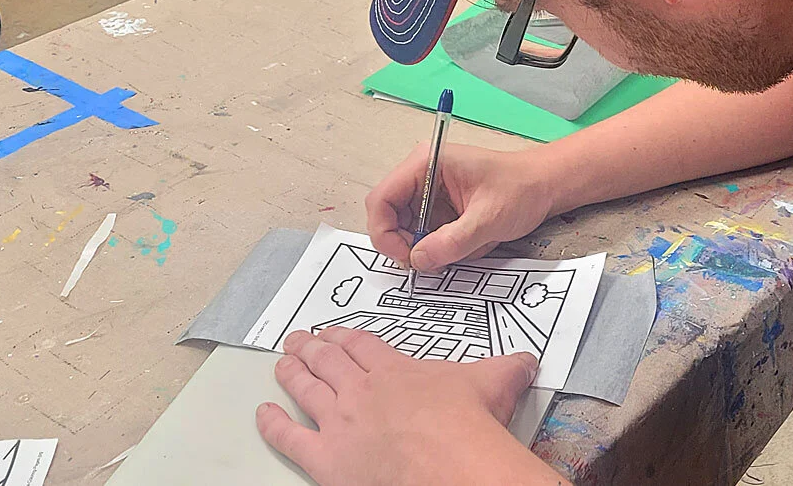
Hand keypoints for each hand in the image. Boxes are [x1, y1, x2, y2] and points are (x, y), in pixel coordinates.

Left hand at [256, 328, 550, 485]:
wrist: (452, 462)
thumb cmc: (470, 423)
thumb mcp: (496, 382)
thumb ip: (509, 367)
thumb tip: (529, 360)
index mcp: (395, 369)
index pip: (361, 345)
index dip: (343, 336)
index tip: (331, 331)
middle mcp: (361, 389)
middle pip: (328, 361)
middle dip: (311, 347)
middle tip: (298, 339)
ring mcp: (340, 422)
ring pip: (306, 389)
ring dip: (291, 373)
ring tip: (280, 362)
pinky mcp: (326, 458)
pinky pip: (289, 438)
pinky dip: (272, 425)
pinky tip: (263, 414)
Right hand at [366, 144, 554, 270]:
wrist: (545, 186)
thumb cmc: (521, 187)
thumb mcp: (488, 218)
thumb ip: (452, 241)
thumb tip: (418, 260)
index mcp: (426, 163)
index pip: (381, 199)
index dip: (384, 232)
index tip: (406, 257)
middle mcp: (421, 175)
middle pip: (389, 218)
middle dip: (408, 244)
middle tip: (432, 262)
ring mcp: (429, 193)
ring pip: (407, 231)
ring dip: (428, 247)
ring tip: (460, 248)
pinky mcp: (440, 209)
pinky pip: (427, 235)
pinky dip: (441, 247)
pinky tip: (468, 243)